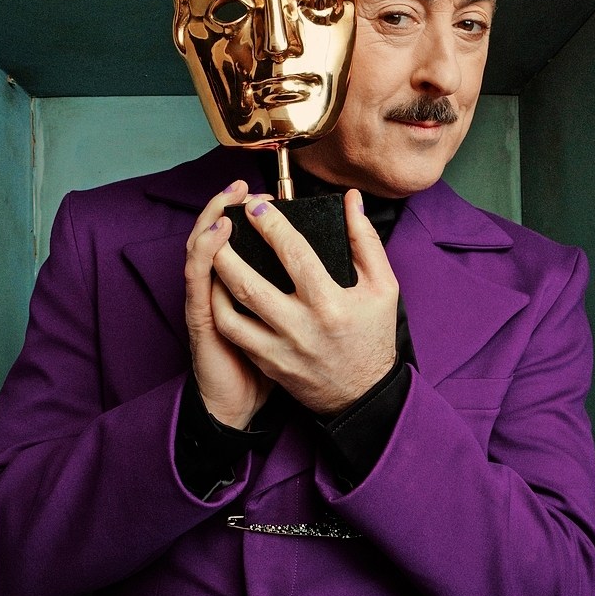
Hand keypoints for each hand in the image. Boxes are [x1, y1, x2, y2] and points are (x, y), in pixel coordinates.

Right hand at [184, 181, 273, 428]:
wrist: (249, 406)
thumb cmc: (273, 363)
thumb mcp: (285, 321)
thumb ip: (295, 286)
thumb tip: (318, 260)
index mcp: (246, 286)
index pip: (236, 238)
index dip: (244, 210)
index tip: (262, 190)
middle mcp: (219, 289)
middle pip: (213, 235)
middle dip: (225, 206)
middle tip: (242, 186)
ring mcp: (206, 302)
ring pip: (199, 251)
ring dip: (212, 222)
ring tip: (229, 202)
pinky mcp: (199, 320)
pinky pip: (197, 283)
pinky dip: (203, 256)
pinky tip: (214, 239)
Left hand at [210, 190, 399, 416]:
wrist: (362, 395)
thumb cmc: (373, 334)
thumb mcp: (383, 286)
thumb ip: (365, 240)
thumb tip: (350, 200)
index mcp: (330, 303)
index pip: (294, 254)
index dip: (270, 225)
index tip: (255, 206)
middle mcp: (300, 327)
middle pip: (249, 283)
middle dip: (228, 249)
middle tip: (221, 224)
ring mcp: (279, 348)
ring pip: (231, 311)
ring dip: (216, 278)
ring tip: (212, 251)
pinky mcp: (267, 363)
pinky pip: (233, 332)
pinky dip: (219, 306)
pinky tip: (217, 286)